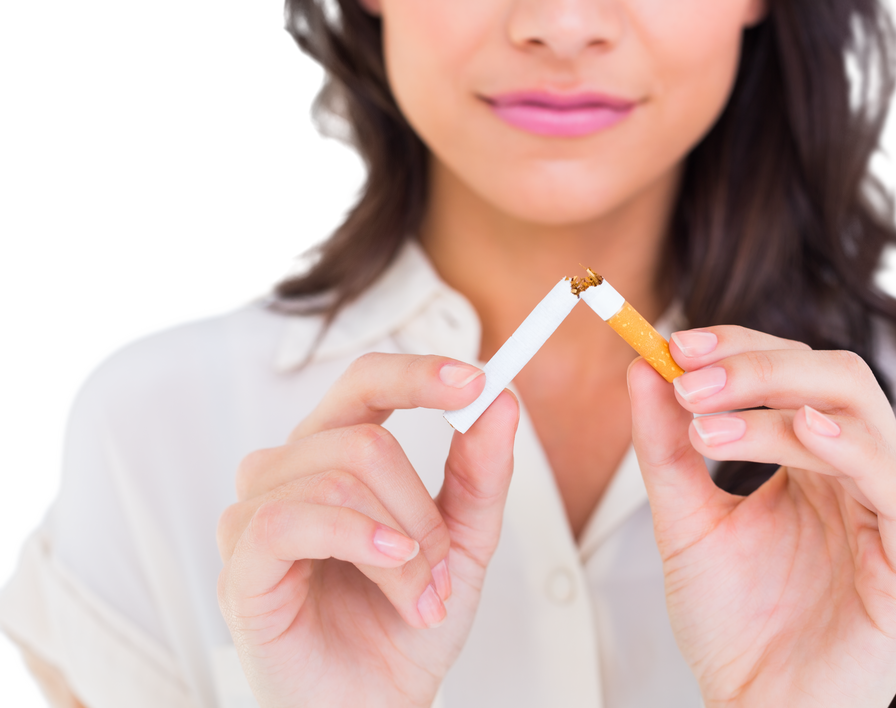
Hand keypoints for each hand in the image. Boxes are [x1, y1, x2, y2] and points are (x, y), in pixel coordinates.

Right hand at [216, 354, 518, 707]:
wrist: (376, 705)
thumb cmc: (404, 623)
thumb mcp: (464, 542)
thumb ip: (480, 472)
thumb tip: (500, 403)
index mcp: (336, 457)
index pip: (365, 383)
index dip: (416, 374)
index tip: (475, 382)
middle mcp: (290, 474)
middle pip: (363, 436)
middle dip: (423, 506)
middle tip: (444, 562)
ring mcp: (257, 517)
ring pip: (340, 479)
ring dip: (404, 545)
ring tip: (419, 595)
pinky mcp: (242, 565)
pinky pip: (289, 519)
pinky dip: (355, 538)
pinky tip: (389, 564)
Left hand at [628, 327, 895, 707]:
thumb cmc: (735, 624)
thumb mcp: (685, 520)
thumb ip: (665, 447)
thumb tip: (643, 369)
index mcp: (810, 460)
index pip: (790, 370)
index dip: (737, 348)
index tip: (675, 345)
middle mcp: (854, 475)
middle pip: (832, 377)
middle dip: (757, 366)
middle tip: (691, 378)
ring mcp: (887, 514)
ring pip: (859, 418)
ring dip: (778, 404)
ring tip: (707, 424)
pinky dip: (855, 450)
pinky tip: (808, 433)